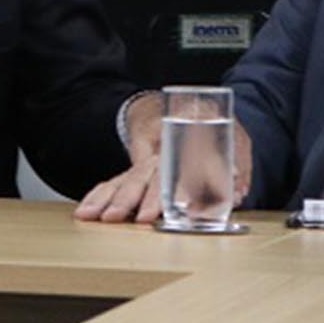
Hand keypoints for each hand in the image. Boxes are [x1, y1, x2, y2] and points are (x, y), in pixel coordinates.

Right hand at [72, 94, 252, 224]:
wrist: (174, 105)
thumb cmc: (204, 123)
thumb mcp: (231, 135)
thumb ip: (236, 162)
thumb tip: (237, 190)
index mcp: (182, 137)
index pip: (176, 165)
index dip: (171, 189)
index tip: (168, 209)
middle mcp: (158, 149)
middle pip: (145, 175)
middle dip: (136, 198)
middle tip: (133, 217)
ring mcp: (142, 160)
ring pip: (124, 178)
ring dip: (111, 200)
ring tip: (99, 217)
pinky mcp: (132, 170)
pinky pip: (111, 182)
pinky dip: (98, 196)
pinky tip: (85, 210)